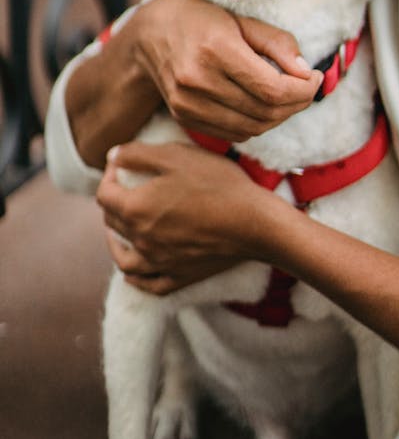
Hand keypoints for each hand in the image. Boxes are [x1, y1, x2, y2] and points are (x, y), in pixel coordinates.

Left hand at [97, 140, 284, 293]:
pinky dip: (136, 278)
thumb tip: (112, 156)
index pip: (104, 194)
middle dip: (113, 202)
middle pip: (112, 222)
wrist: (254, 223)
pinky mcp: (179, 276)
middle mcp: (141, 239)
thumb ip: (138, 154)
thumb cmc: (217, 185)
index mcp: (135, 208)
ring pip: (123, 258)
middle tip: (126, 187)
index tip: (122, 164)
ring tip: (118, 231)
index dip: (109, 175)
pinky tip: (135, 271)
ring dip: (115, 242)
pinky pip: (148, 283)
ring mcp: (159, 262)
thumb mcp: (178, 156)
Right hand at [132, 0, 323, 142]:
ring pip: (253, 127)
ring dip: (281, 116)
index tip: (315, 77)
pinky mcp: (185, 118)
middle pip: (265, 111)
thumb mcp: (242, 19)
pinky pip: (235, 133)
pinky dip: (258, 124)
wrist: (151, 34)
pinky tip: (265, 105)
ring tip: (291, 96)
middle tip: (308, 87)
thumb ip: (277, 43)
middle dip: (297, 103)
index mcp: (215, 51)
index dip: (303, 90)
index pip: (272, 88)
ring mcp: (188, 104)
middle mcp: (198, 81)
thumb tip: (305, 71)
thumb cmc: (203, 20)